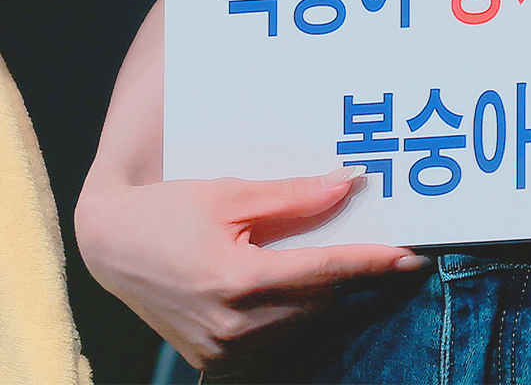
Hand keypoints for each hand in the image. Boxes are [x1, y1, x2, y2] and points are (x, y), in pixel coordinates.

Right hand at [75, 168, 428, 372]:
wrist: (110, 245)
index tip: (409, 255)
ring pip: (298, 322)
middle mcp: (231, 324)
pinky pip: (271, 334)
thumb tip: (347, 184)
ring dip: (325, 293)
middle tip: (388, 249)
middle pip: (317, 301)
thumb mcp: (232, 192)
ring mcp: (220, 348)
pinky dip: (293, 308)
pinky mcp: (211, 356)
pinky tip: (303, 283)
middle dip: (352, 275)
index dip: (370, 263)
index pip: (323, 272)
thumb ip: (293, 196)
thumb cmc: (169, 209)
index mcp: (237, 280)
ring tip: (348, 259)